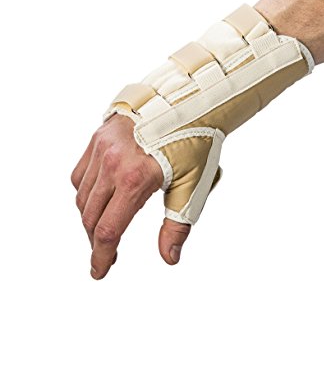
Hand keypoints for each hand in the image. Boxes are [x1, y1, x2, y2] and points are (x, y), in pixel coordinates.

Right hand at [71, 114, 190, 279]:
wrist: (187, 101)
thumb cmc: (195, 141)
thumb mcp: (192, 185)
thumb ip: (178, 225)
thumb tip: (169, 258)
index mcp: (134, 178)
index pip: (108, 229)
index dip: (101, 256)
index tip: (99, 271)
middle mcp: (111, 163)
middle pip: (90, 216)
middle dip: (95, 241)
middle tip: (106, 253)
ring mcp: (101, 148)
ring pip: (81, 196)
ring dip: (89, 217)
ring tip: (104, 226)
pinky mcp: (98, 137)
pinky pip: (79, 173)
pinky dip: (84, 191)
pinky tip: (98, 197)